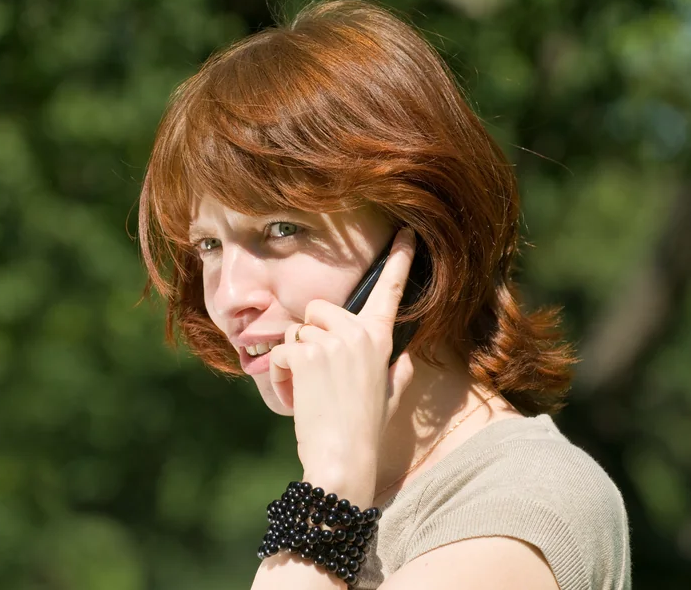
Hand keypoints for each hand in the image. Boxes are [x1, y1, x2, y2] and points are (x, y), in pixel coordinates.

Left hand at [267, 228, 416, 505]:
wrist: (343, 459)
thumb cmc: (365, 430)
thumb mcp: (389, 395)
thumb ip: (398, 371)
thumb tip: (406, 360)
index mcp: (381, 339)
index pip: (390, 290)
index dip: (398, 258)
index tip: (404, 231)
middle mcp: (359, 333)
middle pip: (319, 309)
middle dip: (311, 336)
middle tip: (319, 373)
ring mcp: (333, 342)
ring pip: (297, 332)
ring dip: (296, 359)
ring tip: (311, 391)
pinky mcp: (307, 354)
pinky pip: (285, 351)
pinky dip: (284, 375)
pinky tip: (299, 398)